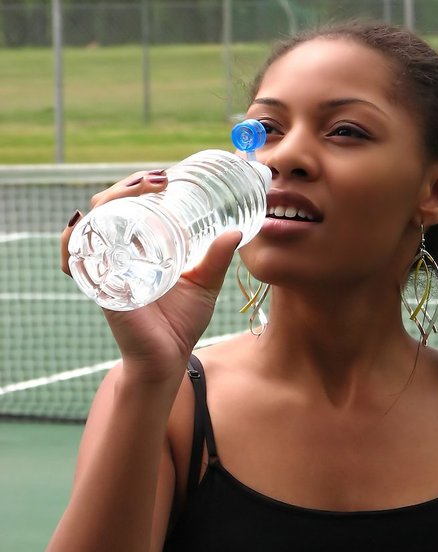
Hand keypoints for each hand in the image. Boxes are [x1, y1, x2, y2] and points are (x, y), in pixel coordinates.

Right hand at [61, 170, 241, 380]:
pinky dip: (71, 241)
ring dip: (110, 200)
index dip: (141, 185)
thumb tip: (234, 232)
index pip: (130, 207)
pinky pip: (74, 260)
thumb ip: (216, 258)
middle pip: (108, 207)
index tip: (168, 176)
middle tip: (161, 180)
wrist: (167, 358)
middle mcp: (117, 254)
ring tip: (142, 190)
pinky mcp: (99, 287)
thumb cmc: (181, 322)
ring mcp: (104, 269)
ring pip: (91, 224)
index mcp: (140, 249)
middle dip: (129, 185)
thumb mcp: (204, 283)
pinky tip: (84, 224)